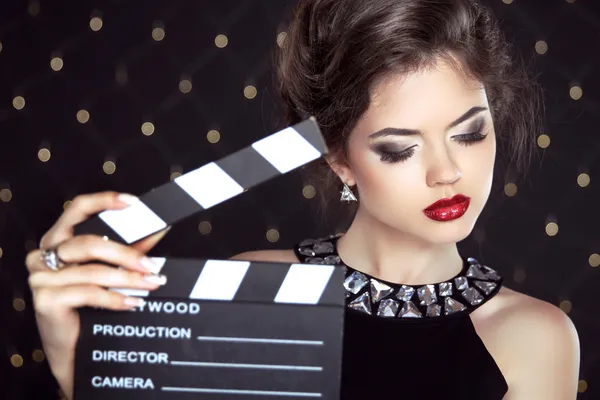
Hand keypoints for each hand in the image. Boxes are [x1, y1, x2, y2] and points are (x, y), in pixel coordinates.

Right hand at [25, 192, 169, 398]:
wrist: (73, 350)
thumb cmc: (89, 305)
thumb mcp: (110, 272)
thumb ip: (129, 250)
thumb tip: (158, 230)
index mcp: (58, 240)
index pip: (77, 209)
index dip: (104, 201)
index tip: (134, 203)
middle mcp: (44, 255)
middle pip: (89, 242)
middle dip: (127, 254)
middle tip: (152, 265)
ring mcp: (41, 277)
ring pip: (92, 270)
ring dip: (128, 278)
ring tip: (150, 284)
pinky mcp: (45, 299)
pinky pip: (87, 293)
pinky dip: (115, 298)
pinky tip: (132, 303)